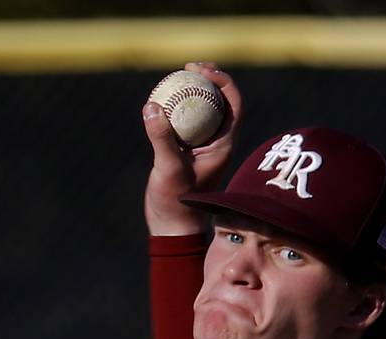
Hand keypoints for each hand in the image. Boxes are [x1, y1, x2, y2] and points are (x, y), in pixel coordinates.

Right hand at [142, 61, 242, 235]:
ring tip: (177, 75)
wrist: (172, 226)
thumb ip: (161, 138)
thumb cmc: (176, 202)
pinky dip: (176, 106)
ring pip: (202, 109)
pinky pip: (185, 120)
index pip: (233, 104)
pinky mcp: (186, 150)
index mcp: (224, 145)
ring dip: (192, 90)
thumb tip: (152, 106)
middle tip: (190, 66)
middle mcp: (217, 143)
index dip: (222, 81)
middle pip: (220, 101)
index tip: (202, 70)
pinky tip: (161, 100)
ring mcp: (202, 146)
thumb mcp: (169, 169)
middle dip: (208, 79)